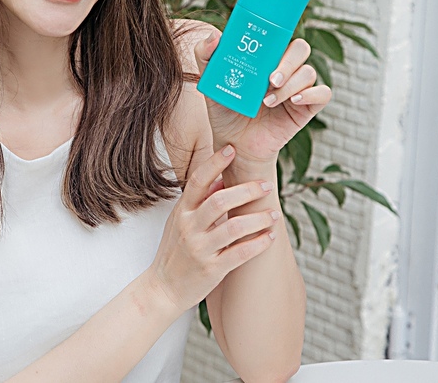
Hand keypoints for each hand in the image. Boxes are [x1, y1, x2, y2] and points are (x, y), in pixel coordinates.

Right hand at [146, 144, 278, 312]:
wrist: (162, 288)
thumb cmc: (175, 251)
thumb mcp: (180, 221)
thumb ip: (199, 201)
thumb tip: (220, 178)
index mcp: (182, 211)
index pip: (198, 180)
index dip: (215, 163)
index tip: (232, 149)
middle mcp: (189, 227)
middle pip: (221, 200)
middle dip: (248, 190)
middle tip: (267, 185)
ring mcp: (200, 249)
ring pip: (234, 227)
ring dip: (259, 218)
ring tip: (274, 214)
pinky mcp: (212, 269)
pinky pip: (240, 253)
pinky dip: (259, 243)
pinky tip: (271, 237)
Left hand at [195, 0, 332, 162]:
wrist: (233, 143)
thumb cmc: (225, 108)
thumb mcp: (211, 80)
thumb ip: (207, 56)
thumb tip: (215, 36)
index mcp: (266, 54)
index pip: (281, 26)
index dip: (289, 6)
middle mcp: (285, 65)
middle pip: (299, 47)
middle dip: (287, 60)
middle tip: (270, 78)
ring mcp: (298, 85)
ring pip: (308, 71)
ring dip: (290, 84)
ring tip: (267, 100)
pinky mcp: (307, 106)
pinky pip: (322, 93)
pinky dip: (310, 94)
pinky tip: (292, 102)